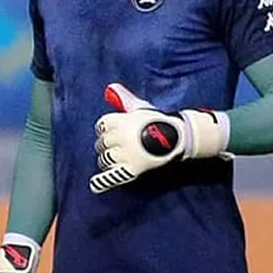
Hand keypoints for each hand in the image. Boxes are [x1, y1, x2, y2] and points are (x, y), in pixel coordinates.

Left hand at [90, 82, 227, 192]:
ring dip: (107, 159)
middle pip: (101, 143)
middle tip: (117, 146)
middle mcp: (122, 137)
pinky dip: (103, 181)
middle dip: (105, 145)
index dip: (104, 130)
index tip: (110, 131)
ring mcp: (126, 154)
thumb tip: (110, 87)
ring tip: (117, 157)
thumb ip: (123, 98)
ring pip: (104, 159)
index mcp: (122, 121)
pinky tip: (94, 185)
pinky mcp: (132, 169)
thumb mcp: (140, 107)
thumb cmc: (157, 120)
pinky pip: (113, 176)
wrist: (178, 136)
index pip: (101, 126)